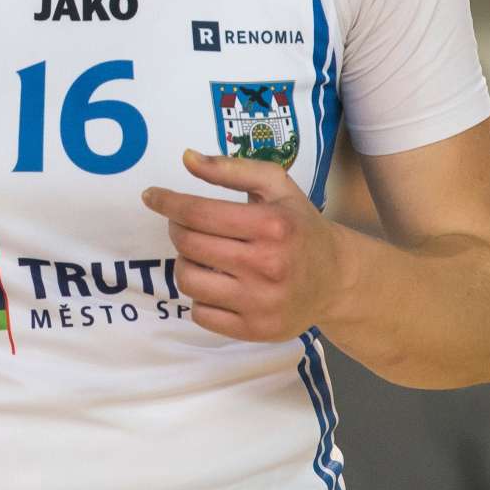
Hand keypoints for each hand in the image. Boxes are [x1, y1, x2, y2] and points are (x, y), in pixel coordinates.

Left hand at [140, 148, 347, 342]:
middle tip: (186, 224)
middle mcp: (267, 266)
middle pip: (188, 245)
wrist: (337, 279)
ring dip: (185, 263)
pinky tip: (217, 283)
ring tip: (202, 254)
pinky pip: (200, 313)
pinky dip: (200, 296)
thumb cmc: (300, 227)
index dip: (167, 202)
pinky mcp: (255, 331)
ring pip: (188, 281)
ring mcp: (261, 303)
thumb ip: (231, 169)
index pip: (198, 213)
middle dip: (177, 229)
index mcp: (272, 226)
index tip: (151, 196)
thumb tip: (187, 158)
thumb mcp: (276, 186)